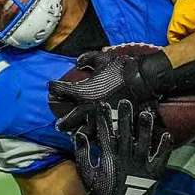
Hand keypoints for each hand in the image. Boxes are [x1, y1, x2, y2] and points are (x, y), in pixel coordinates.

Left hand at [50, 49, 165, 131]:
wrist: (142, 80)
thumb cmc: (121, 69)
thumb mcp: (102, 58)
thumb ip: (86, 59)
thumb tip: (77, 63)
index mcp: (81, 91)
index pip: (58, 90)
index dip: (53, 87)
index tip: (52, 87)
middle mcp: (86, 107)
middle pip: (66, 120)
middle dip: (61, 122)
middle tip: (59, 124)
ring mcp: (99, 118)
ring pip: (82, 132)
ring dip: (77, 133)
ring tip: (76, 134)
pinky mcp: (112, 124)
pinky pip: (101, 134)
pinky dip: (96, 136)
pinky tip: (96, 136)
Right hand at [71, 99, 172, 194]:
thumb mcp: (87, 175)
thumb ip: (83, 154)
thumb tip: (78, 134)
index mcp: (109, 158)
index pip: (106, 133)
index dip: (105, 118)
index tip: (103, 105)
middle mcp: (125, 159)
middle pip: (126, 133)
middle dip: (125, 116)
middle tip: (126, 101)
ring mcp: (140, 166)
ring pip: (144, 142)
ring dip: (145, 127)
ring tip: (147, 112)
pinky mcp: (153, 174)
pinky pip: (160, 158)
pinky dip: (164, 147)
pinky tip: (168, 135)